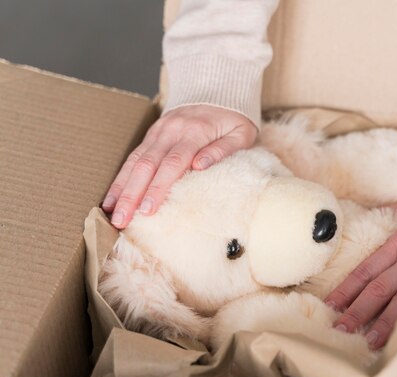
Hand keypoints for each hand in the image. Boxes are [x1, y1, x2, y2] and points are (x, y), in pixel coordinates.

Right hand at [102, 105, 256, 228]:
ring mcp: (158, 132)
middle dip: (132, 194)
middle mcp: (171, 131)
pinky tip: (111, 197)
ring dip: (121, 188)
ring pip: (134, 162)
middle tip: (121, 219)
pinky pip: (133, 158)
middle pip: (147, 165)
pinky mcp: (151, 135)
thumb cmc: (233, 119)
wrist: (216, 91)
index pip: (173, 163)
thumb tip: (200, 166)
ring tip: (111, 212)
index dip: (158, 187)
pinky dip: (121, 178)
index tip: (147, 210)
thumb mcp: (240, 134)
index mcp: (194, 132)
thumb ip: (222, 150)